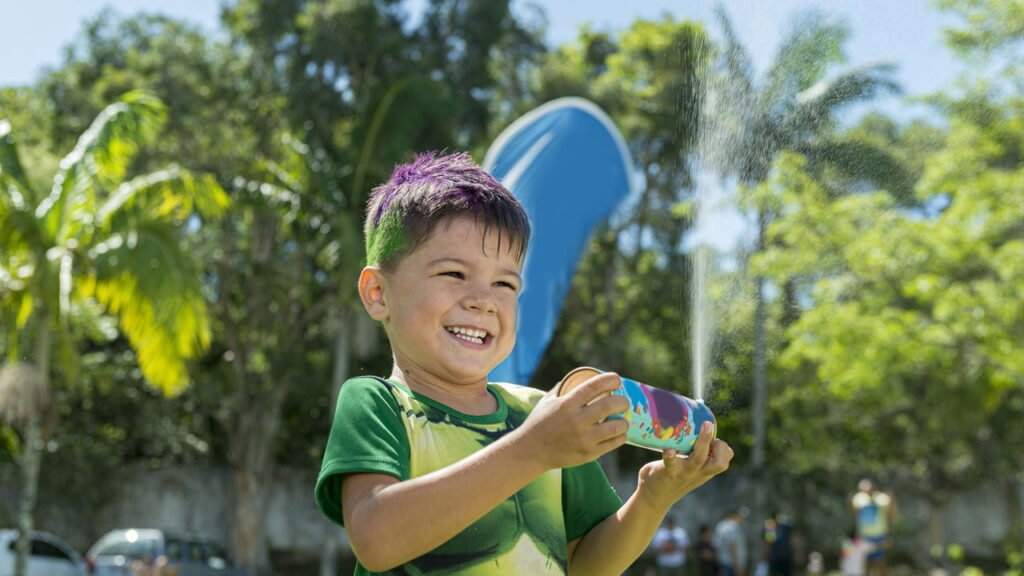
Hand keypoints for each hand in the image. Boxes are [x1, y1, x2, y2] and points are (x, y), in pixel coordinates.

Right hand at [514, 372, 629, 469]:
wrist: (531, 451)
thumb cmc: (540, 422)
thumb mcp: (548, 400)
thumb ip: (564, 388)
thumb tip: (582, 378)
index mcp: (567, 404)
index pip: (594, 387)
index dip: (610, 380)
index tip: (617, 380)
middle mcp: (576, 421)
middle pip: (609, 406)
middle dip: (622, 401)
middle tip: (624, 402)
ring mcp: (584, 439)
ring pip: (616, 427)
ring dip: (624, 421)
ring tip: (623, 419)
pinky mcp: (589, 454)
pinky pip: (613, 443)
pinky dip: (621, 436)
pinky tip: (620, 433)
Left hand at [635, 421, 733, 510]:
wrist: (653, 498)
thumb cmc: (673, 476)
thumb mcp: (690, 467)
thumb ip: (696, 453)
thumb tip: (696, 425)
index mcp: (704, 470)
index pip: (724, 460)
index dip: (725, 449)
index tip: (715, 439)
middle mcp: (698, 472)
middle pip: (719, 463)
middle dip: (721, 447)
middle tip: (710, 427)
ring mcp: (684, 473)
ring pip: (699, 460)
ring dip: (703, 442)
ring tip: (705, 426)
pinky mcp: (668, 472)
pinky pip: (671, 464)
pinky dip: (670, 457)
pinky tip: (668, 450)